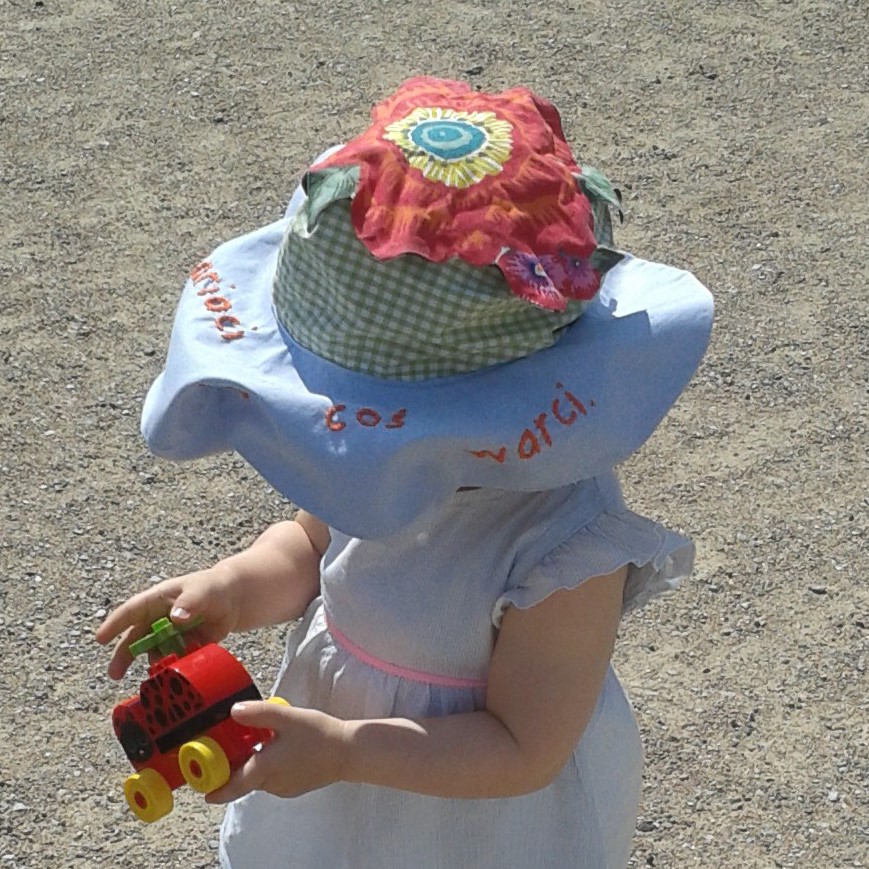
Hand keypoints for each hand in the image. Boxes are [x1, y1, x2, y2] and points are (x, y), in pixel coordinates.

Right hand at [95, 564, 241, 679]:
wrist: (233, 600)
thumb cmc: (213, 588)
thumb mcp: (202, 591)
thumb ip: (190, 602)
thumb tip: (176, 617)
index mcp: (157, 600)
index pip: (131, 611)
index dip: (114, 625)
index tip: (100, 639)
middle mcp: (158, 618)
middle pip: (135, 637)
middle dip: (124, 655)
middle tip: (114, 674)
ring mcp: (169, 633)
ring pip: (153, 651)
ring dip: (154, 662)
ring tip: (161, 670)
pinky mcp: (182, 646)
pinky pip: (172, 659)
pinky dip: (172, 666)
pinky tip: (177, 670)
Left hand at [206, 701, 347, 802]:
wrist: (349, 751)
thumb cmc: (319, 734)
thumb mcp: (287, 717)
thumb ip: (259, 714)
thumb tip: (232, 711)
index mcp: (264, 769)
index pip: (231, 786)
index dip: (214, 788)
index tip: (201, 787)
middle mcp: (271, 784)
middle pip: (244, 779)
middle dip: (234, 766)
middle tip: (227, 747)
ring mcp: (284, 788)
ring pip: (259, 777)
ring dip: (253, 763)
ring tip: (255, 740)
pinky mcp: (295, 786)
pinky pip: (273, 777)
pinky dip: (268, 766)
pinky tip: (277, 747)